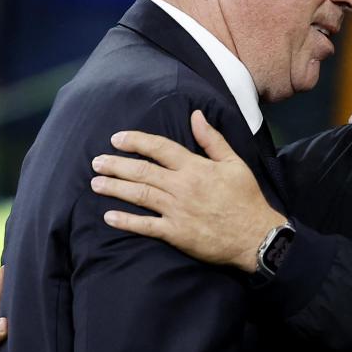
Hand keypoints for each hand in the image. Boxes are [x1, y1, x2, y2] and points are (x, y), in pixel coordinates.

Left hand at [90, 110, 286, 272]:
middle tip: (96, 162)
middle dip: (116, 165)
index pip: (159, 148)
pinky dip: (126, 221)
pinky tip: (109, 216)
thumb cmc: (245, 197)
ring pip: (139, 195)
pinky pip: (145, 226)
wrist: (255, 235)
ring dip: (115, 188)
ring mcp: (176, 211)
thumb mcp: (234, 163)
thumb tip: (195, 115)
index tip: (117, 139)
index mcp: (195, 167)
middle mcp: (182, 186)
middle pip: (142, 171)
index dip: (136, 141)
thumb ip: (212, 139)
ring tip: (96, 183)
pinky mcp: (175, 234)